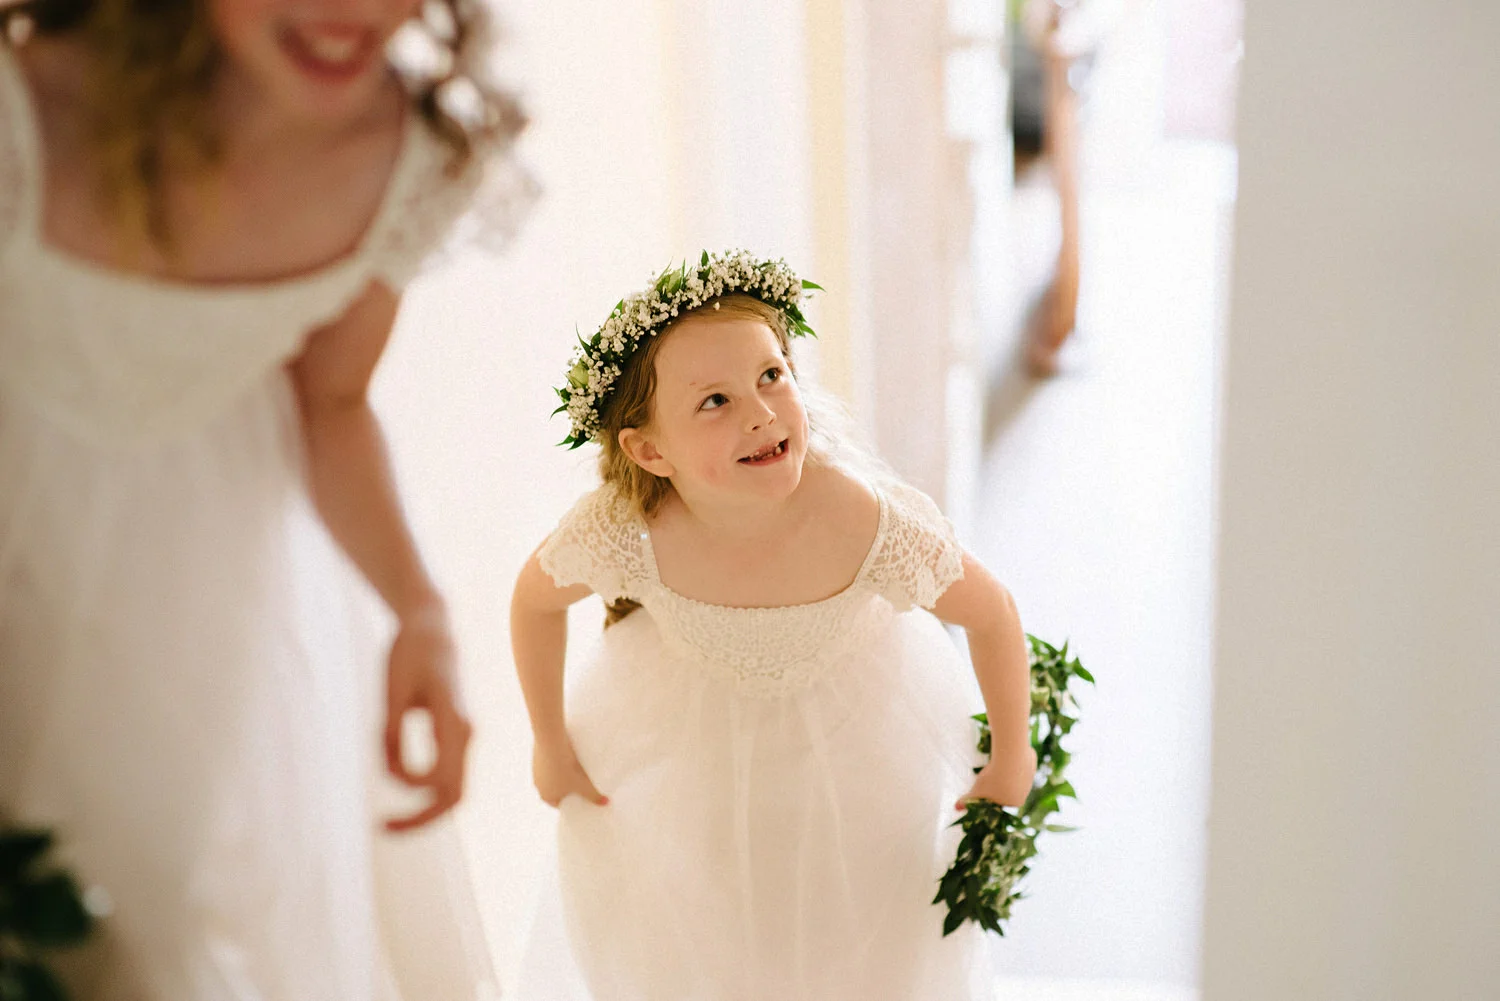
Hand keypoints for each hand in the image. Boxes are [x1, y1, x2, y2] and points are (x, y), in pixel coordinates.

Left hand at [383, 607, 472, 831]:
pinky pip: (447, 773)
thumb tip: (391, 776)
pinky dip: (424, 787)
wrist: (433, 625)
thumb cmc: (410, 653)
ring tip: (388, 819)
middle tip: (382, 828)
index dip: (414, 796)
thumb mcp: (392, 692)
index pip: (445, 783)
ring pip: (453, 788)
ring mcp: (464, 735)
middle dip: (421, 819)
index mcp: (456, 723)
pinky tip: (400, 784)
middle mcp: (467, 733)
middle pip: (454, 796)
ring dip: (423, 807)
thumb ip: (391, 734)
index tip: (384, 785)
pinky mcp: (455, 734)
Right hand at [532, 735, 607, 807]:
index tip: (582, 797)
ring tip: (577, 767)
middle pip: (556, 789)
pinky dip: (559, 761)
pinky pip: (551, 762)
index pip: (560, 804)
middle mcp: (538, 785)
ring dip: (563, 773)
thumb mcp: (584, 784)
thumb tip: (605, 802)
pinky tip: (569, 755)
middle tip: (582, 782)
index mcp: (546, 796)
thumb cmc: (566, 768)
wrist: (552, 741)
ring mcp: (536, 770)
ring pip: (553, 775)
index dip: (572, 801)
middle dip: (568, 787)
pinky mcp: (538, 755)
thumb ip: (594, 795)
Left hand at [956, 745, 1037, 810]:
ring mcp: (1030, 776)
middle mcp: (1025, 791)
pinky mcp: (1031, 762)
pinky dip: (1013, 759)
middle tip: (991, 774)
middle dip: (1001, 782)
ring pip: (1016, 774)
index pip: (1003, 800)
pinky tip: (1006, 755)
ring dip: (1007, 770)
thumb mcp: (976, 791)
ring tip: (997, 764)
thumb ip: (968, 800)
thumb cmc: (993, 779)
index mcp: (1016, 802)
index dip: (993, 793)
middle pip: (1011, 788)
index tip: (986, 785)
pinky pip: (1020, 761)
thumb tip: (956, 807)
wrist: (1010, 758)